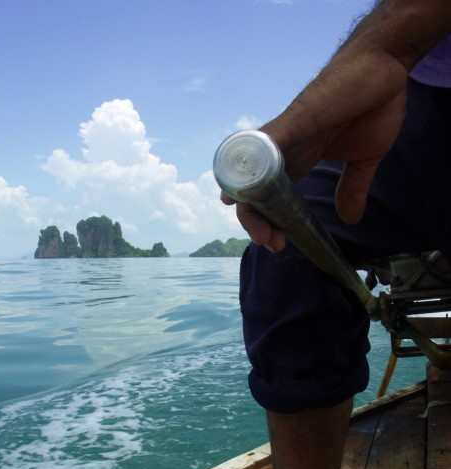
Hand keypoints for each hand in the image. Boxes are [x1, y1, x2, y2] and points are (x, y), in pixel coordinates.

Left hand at [222, 46, 407, 251]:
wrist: (384, 67)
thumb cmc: (372, 105)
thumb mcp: (364, 160)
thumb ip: (353, 188)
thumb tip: (351, 219)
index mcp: (299, 163)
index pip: (272, 198)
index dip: (270, 221)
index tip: (279, 243)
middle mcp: (285, 151)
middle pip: (255, 190)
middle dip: (256, 220)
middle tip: (271, 243)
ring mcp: (287, 134)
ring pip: (253, 170)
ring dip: (251, 200)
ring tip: (259, 227)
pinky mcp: (296, 117)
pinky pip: (268, 139)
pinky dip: (253, 159)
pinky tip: (242, 180)